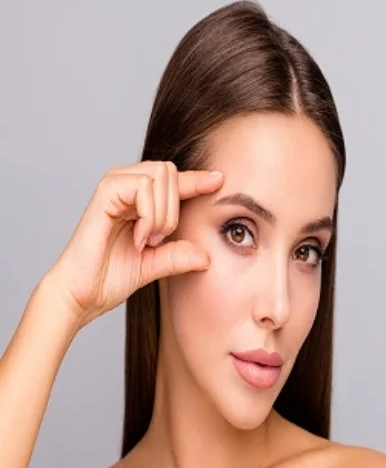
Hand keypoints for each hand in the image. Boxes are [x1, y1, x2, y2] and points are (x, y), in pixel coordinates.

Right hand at [45, 160, 223, 328]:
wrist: (83, 294)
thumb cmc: (109, 278)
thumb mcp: (154, 265)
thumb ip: (178, 255)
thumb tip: (208, 256)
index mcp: (137, 199)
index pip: (173, 181)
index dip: (197, 180)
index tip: (219, 180)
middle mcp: (125, 186)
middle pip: (171, 172)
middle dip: (175, 209)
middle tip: (160, 240)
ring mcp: (114, 186)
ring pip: (161, 176)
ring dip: (163, 214)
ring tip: (148, 240)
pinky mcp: (105, 192)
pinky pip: (143, 186)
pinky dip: (149, 215)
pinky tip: (140, 237)